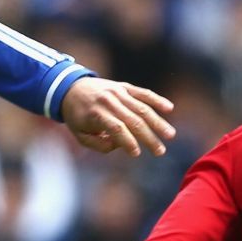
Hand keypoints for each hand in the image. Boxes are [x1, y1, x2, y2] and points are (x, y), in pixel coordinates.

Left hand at [61, 76, 175, 157]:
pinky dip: (157, 100)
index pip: (117, 128)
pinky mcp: (125, 87)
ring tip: (170, 135)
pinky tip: (169, 108)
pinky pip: (143, 93)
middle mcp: (109, 101)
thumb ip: (98, 145)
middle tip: (160, 151)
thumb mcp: (80, 135)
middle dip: (149, 137)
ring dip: (158, 122)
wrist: (71, 88)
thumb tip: (119, 145)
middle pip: (133, 120)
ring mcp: (118, 92)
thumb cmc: (77, 117)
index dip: (128, 141)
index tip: (137, 153)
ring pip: (142, 107)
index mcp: (96, 114)